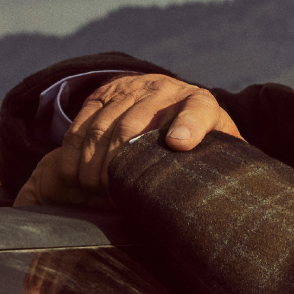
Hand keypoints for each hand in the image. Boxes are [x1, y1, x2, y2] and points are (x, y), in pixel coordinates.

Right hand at [14, 73, 242, 207]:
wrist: (168, 98)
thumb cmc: (195, 141)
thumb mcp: (214, 151)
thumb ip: (220, 169)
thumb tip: (221, 205)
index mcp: (202, 105)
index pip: (198, 112)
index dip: (189, 126)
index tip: (179, 145)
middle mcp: (167, 90)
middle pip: (133, 127)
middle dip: (116, 164)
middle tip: (110, 195)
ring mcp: (133, 88)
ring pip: (103, 127)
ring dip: (90, 164)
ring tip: (90, 192)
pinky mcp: (105, 91)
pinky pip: (81, 123)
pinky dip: (72, 153)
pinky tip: (73, 177)